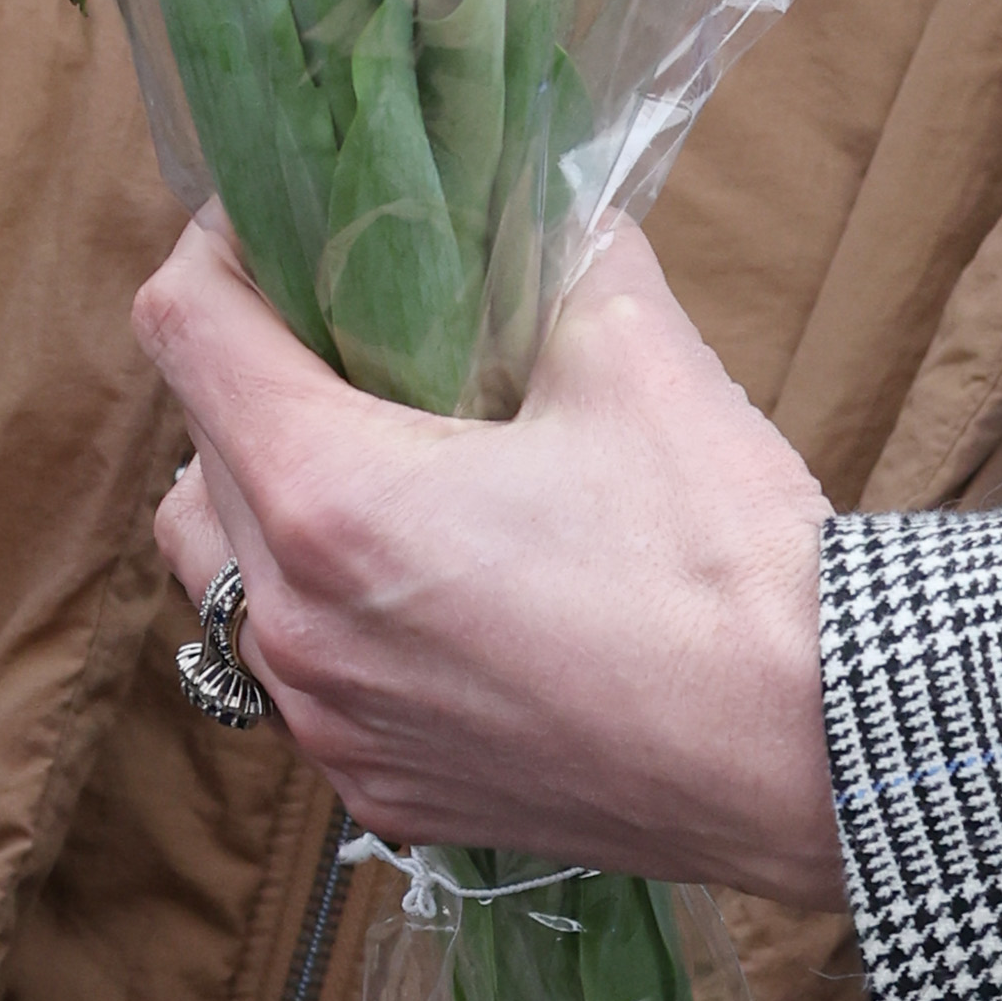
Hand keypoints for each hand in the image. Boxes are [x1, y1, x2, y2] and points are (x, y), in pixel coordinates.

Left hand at [137, 206, 846, 906]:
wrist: (815, 755)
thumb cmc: (723, 564)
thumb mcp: (639, 356)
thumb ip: (560, 257)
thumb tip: (538, 208)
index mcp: (332, 498)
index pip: (186, 331)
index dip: (220, 248)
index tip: (279, 224)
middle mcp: (299, 626)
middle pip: (193, 460)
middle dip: (254, 381)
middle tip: (351, 340)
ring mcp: (336, 725)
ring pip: (229, 585)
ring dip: (270, 508)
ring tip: (380, 467)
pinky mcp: (387, 792)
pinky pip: (308, 683)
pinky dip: (334, 616)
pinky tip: (436, 585)